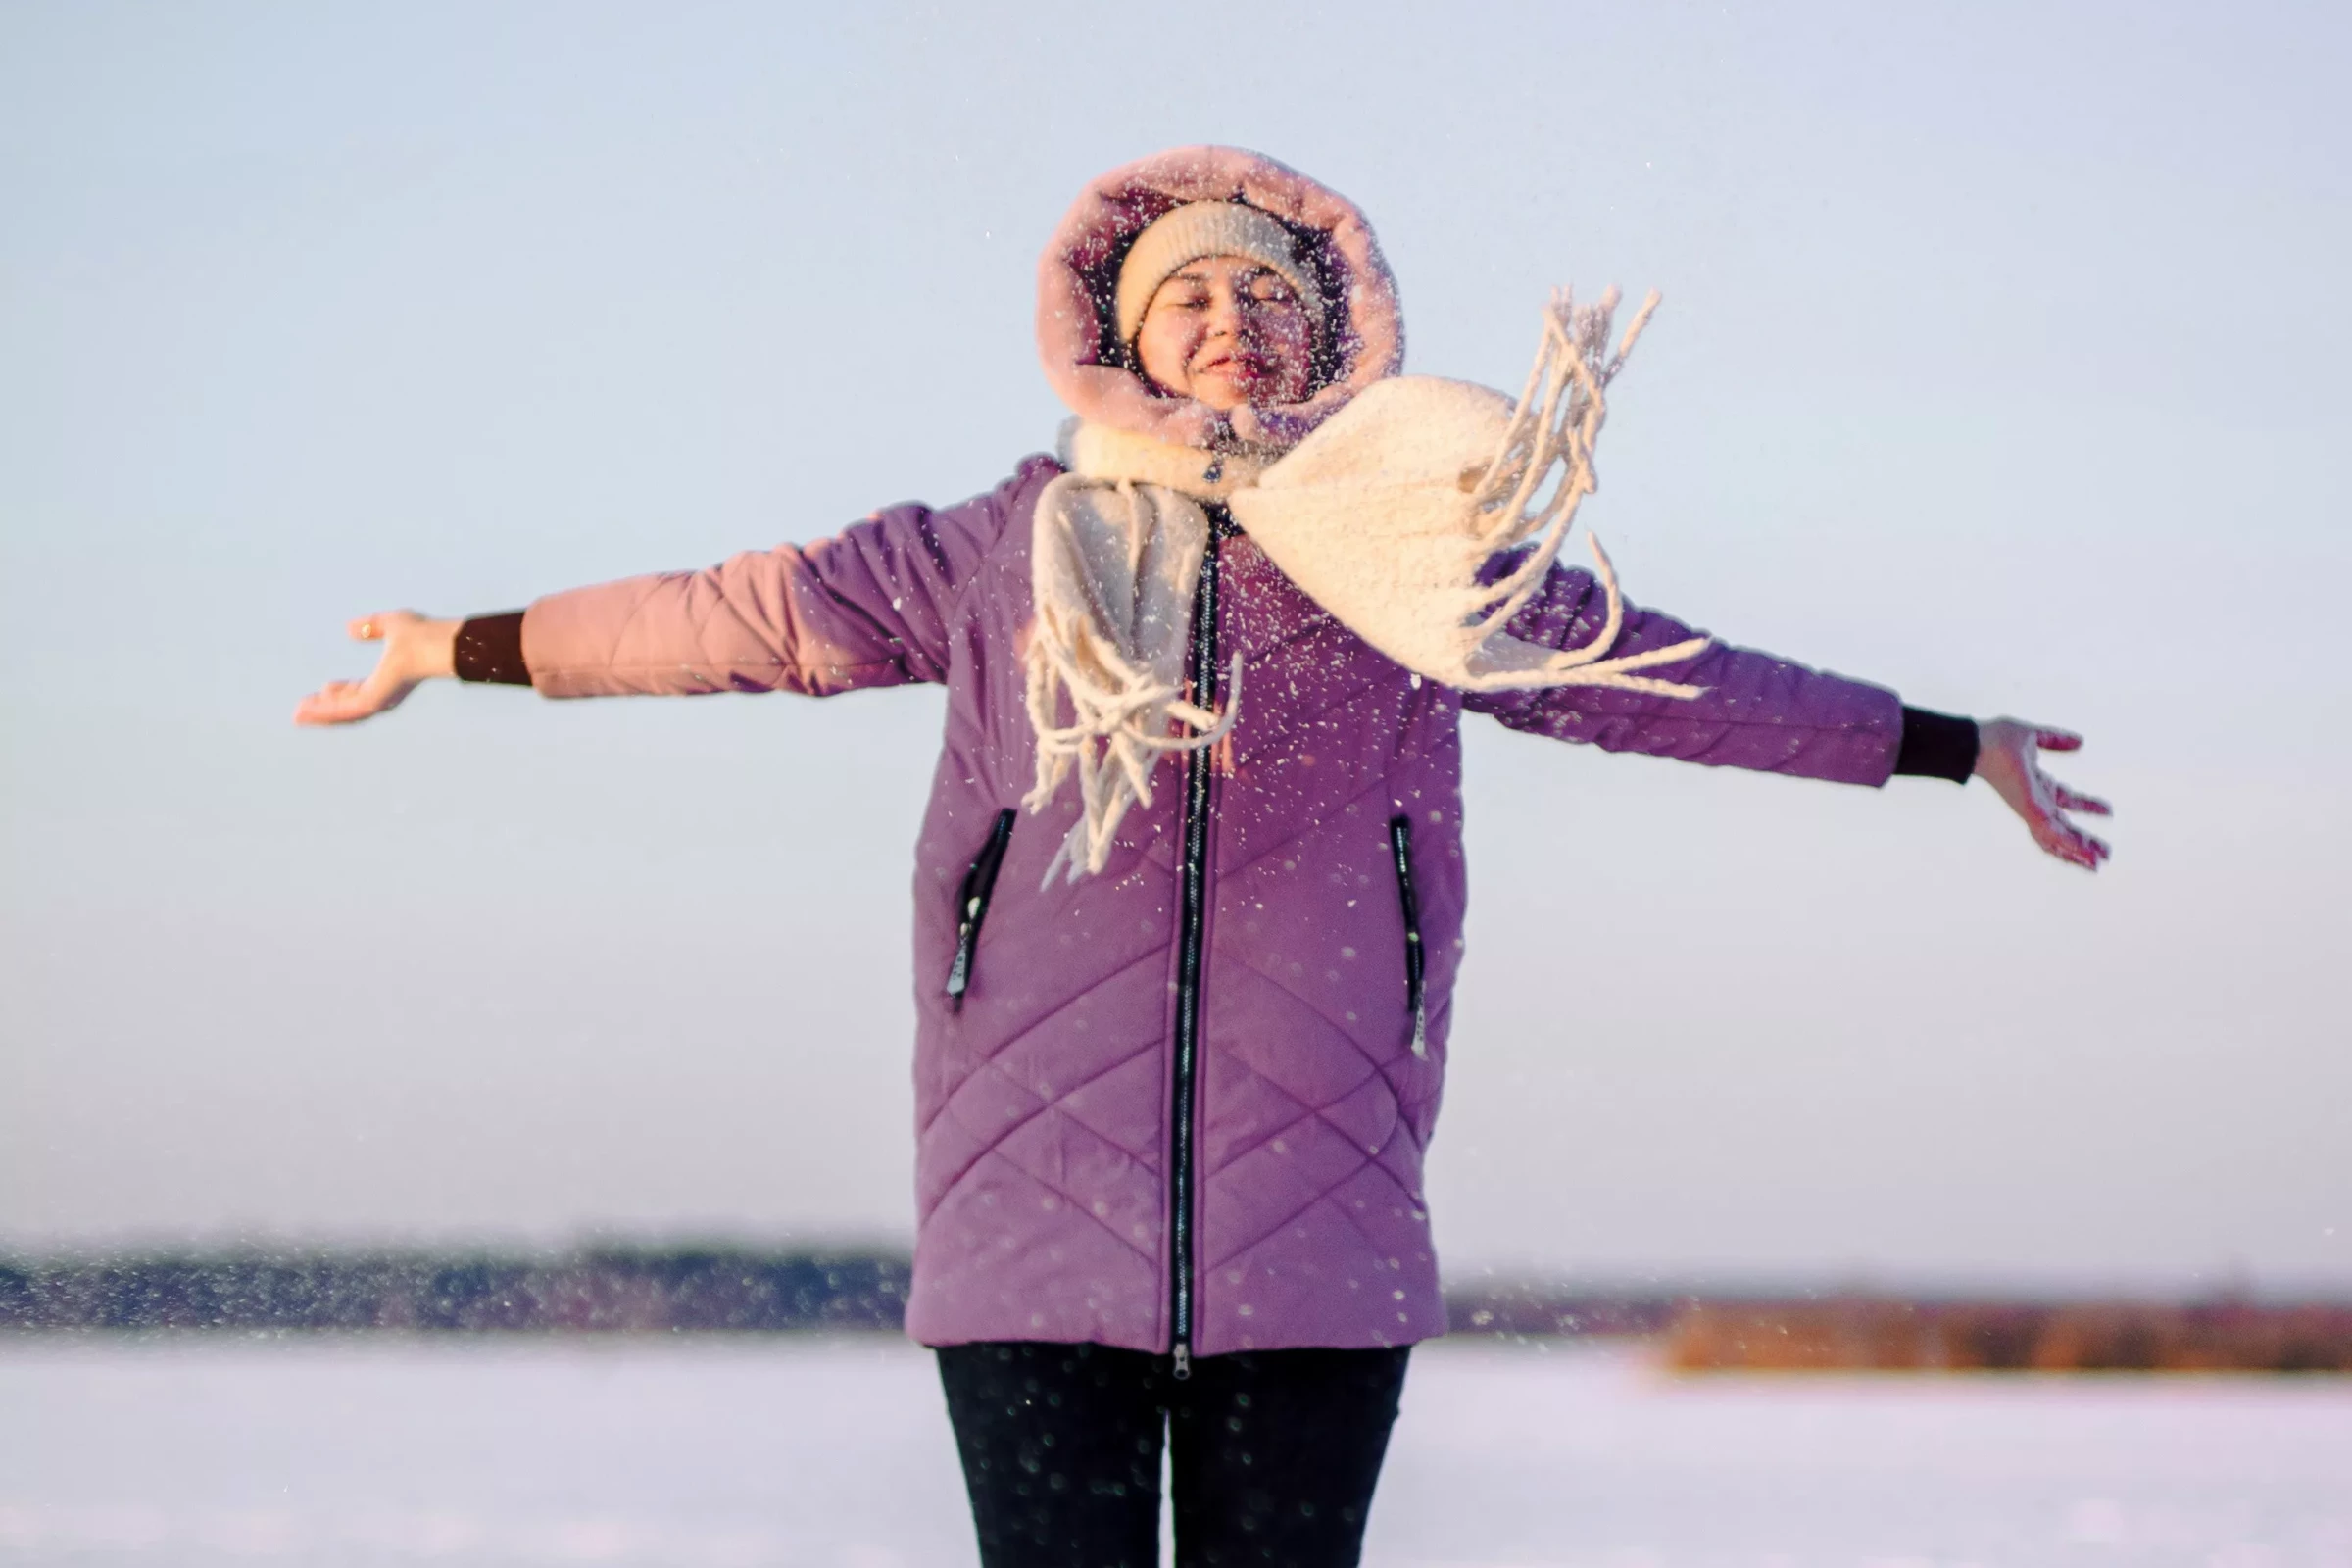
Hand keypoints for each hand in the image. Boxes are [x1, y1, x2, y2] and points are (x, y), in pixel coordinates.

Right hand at [293, 611, 458, 726]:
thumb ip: (371, 626)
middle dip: (326, 708)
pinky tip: (306, 712)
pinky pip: (344, 711)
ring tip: (297, 716)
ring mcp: (380, 700)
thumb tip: (350, 629)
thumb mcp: (390, 624)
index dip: (342, 691)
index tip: (325, 687)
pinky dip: (324, 712)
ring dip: (320, 714)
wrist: (436, 643)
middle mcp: (385, 694)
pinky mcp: (374, 702)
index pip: (361, 690)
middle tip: (302, 710)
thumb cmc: (423, 634)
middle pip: (350, 707)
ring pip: (344, 713)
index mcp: (389, 678)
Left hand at [1973, 718, 2110, 871]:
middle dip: (2083, 840)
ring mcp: (2032, 811)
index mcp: (2037, 786)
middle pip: (2064, 828)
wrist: (1980, 745)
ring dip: (2079, 851)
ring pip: (2059, 839)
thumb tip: (2080, 741)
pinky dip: (2072, 847)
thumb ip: (2055, 740)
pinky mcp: (2031, 814)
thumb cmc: (1996, 740)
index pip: (2067, 800)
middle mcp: (2035, 802)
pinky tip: (2087, 856)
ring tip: (2099, 863)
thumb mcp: (2034, 737)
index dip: (2087, 806)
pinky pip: (2055, 836)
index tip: (2109, 811)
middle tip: (2105, 853)